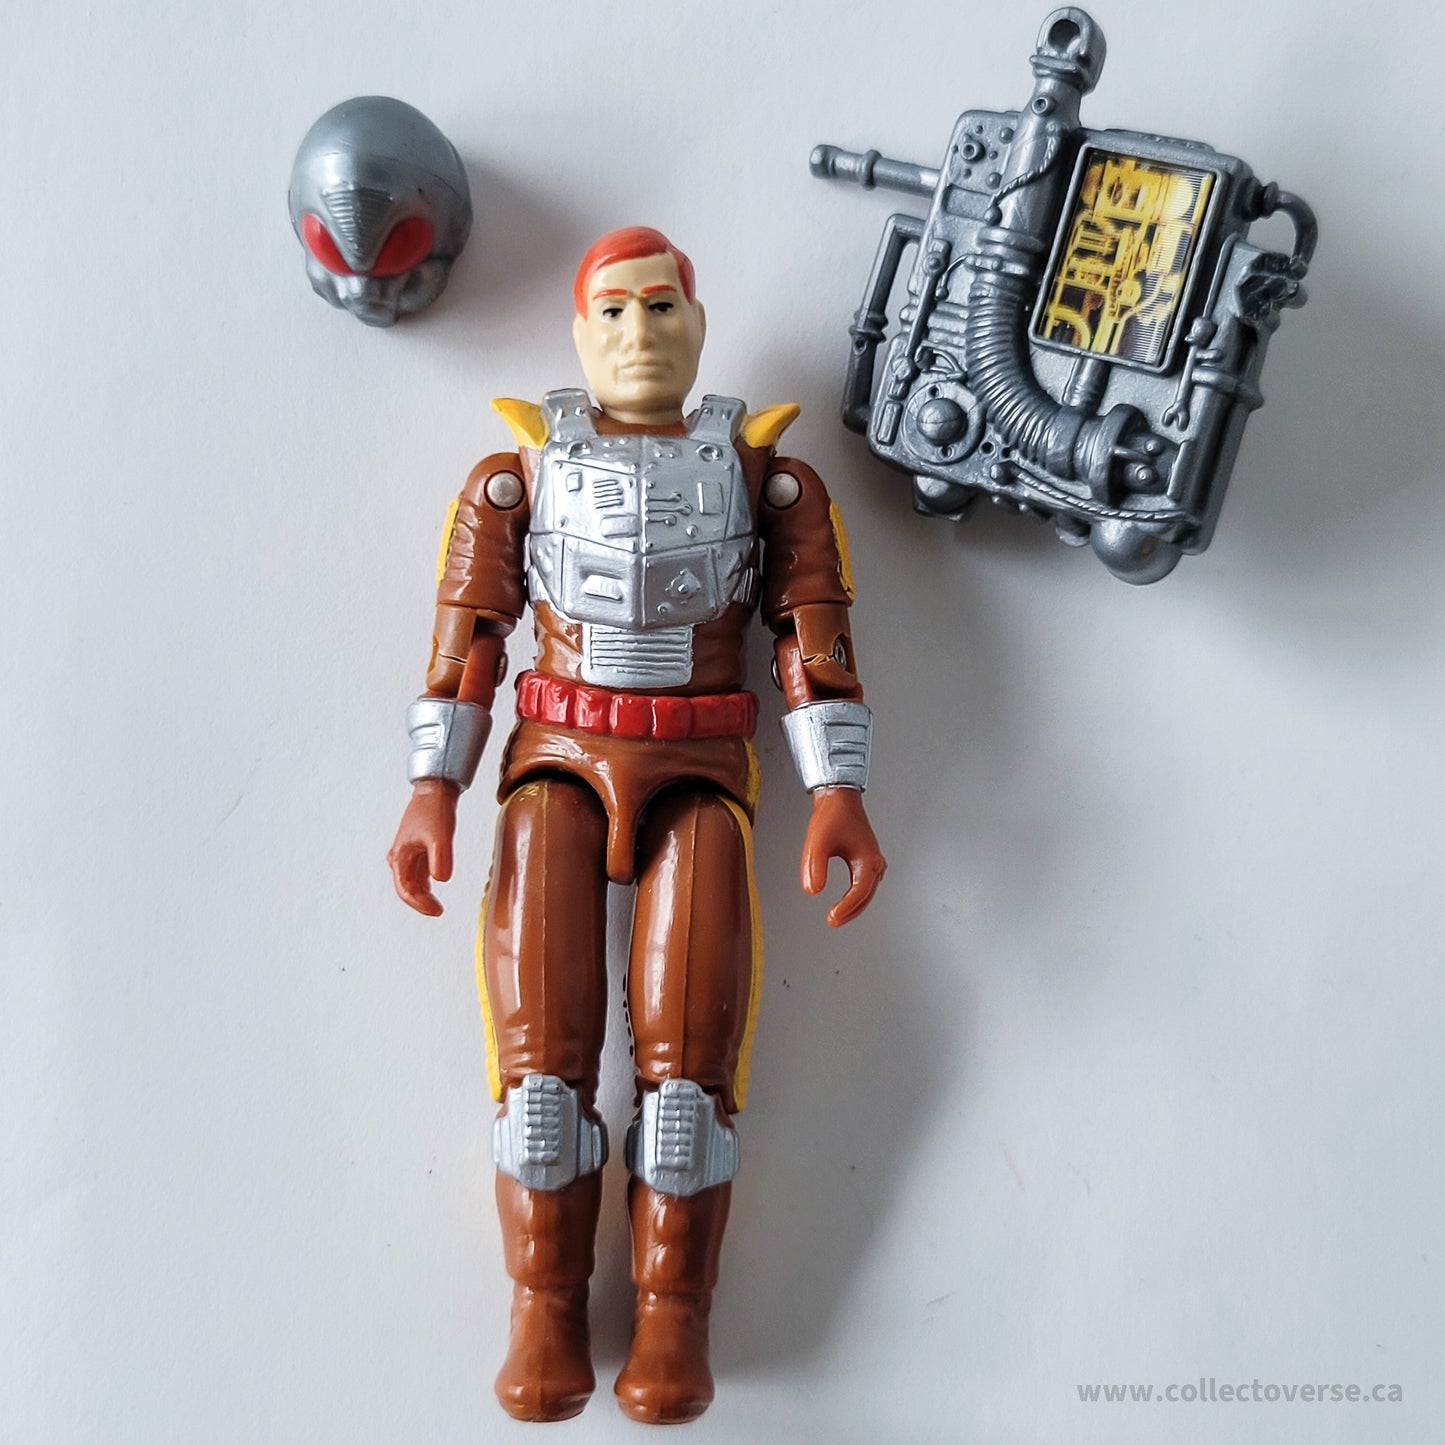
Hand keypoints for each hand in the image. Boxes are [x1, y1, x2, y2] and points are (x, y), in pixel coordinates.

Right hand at [388, 779, 459, 915]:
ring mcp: (407, 853)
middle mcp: (400, 857)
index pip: (405, 890)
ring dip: (422, 894)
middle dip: (420, 902)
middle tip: (438, 910)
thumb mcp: (440, 835)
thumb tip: (441, 880)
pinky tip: (434, 888)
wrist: (435, 789)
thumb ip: (440, 858)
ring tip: (437, 905)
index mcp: (400, 856)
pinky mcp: (416, 849)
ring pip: (411, 881)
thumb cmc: (434, 809)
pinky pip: (417, 872)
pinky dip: (425, 883)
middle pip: (406, 888)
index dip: (419, 904)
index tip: (436, 911)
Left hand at [800, 786, 885, 926]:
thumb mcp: (818, 841)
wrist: (838, 797)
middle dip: (850, 911)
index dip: (846, 907)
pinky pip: (865, 884)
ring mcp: (872, 860)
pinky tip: (846, 901)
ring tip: (838, 916)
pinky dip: (856, 896)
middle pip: (866, 896)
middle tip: (832, 921)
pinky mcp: (866, 858)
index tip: (831, 917)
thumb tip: (812, 891)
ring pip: (867, 892)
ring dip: (855, 906)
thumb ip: (814, 867)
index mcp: (867, 859)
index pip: (859, 892)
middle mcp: (874, 861)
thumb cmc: (832, 815)